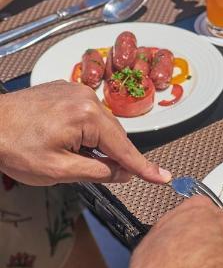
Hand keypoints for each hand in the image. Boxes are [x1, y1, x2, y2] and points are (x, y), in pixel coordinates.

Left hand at [0, 81, 170, 185]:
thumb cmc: (14, 146)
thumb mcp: (57, 170)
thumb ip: (96, 171)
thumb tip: (122, 173)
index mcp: (87, 116)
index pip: (123, 148)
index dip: (143, 167)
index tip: (163, 178)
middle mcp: (87, 97)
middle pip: (115, 134)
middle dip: (114, 156)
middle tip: (109, 176)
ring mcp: (77, 90)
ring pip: (101, 124)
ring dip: (97, 142)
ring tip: (70, 155)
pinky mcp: (66, 89)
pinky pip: (88, 112)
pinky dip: (86, 129)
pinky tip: (67, 141)